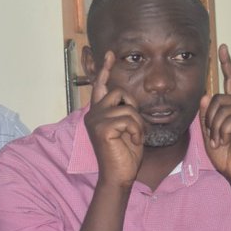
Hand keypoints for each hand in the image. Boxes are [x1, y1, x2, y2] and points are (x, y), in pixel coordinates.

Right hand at [84, 51, 143, 187]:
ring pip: (128, 108)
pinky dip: (136, 131)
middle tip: (133, 127)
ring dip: (137, 124)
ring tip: (132, 138)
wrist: (119, 176)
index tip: (110, 54)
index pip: (100, 86)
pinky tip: (131, 141)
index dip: (105, 69)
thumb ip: (124, 111)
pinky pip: (129, 120)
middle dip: (133, 107)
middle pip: (120, 92)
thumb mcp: (127, 128)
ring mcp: (95, 120)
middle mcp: (93, 114)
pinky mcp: (102, 128)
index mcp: (97, 112)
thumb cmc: (125, 154)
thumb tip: (127, 98)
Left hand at [201, 45, 230, 186]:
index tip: (222, 48)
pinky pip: (230, 118)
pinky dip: (223, 131)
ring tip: (220, 140)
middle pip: (218, 97)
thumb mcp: (209, 132)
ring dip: (215, 128)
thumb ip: (206, 114)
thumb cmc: (226, 154)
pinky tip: (227, 140)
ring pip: (222, 108)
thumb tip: (206, 96)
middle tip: (213, 135)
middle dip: (209, 118)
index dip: (227, 63)